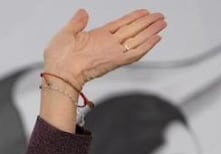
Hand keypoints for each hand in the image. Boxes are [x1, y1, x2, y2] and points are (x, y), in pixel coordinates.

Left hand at [43, 8, 166, 87]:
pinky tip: (156, 39)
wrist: (58, 73)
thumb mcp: (65, 33)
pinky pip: (135, 53)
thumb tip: (83, 12)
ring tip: (162, 23)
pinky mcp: (115, 61)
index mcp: (97, 37)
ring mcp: (112, 52)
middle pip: (133, 30)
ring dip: (151, 31)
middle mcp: (107, 44)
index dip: (133, 18)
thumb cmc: (57, 58)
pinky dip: (146, 46)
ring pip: (137, 39)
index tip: (144, 12)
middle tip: (160, 17)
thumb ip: (77, 22)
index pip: (120, 25)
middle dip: (147, 23)